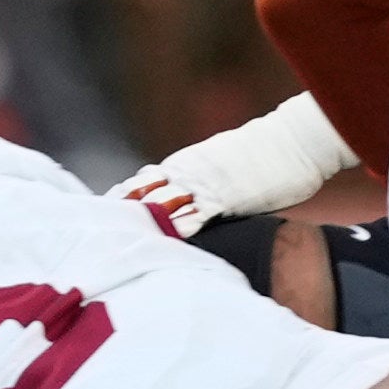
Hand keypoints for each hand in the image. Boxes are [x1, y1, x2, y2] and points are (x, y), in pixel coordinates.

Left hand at [111, 90, 354, 238]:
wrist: (294, 141)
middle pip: (140, 193)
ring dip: (139, 225)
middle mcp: (186, 172)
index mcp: (184, 164)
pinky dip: (174, 232)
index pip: (142, 182)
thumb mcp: (224, 163)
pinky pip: (192, 218)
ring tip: (115, 245)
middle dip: (119, 214)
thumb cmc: (265, 155)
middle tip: (94, 236)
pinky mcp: (224, 199)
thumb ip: (204, 180)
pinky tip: (159, 247)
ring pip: (159, 206)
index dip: (120, 199)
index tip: (97, 216)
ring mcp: (203, 185)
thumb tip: (193, 197)